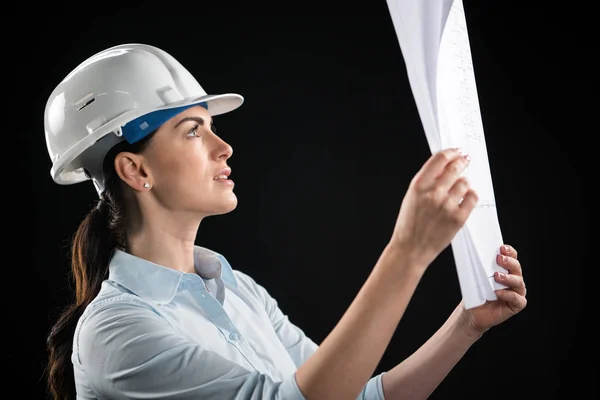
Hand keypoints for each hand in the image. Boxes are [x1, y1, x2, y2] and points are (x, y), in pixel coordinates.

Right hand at [390, 148, 476, 268]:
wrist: (411, 248)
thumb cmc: (409, 223)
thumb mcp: (411, 196)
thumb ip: (426, 180)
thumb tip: (444, 165)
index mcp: (418, 186)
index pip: (439, 159)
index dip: (450, 152)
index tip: (455, 152)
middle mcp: (433, 194)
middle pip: (454, 168)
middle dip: (461, 162)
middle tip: (464, 161)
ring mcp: (447, 206)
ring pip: (465, 182)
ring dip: (463, 182)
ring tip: (457, 189)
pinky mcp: (458, 218)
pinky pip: (472, 197)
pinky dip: (470, 195)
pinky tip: (463, 199)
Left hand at [461, 244, 527, 335]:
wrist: (472, 312)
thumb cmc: (476, 293)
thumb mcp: (476, 278)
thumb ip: (480, 267)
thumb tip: (474, 253)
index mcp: (506, 270)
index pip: (512, 257)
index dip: (509, 252)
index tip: (502, 248)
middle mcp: (514, 280)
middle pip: (517, 268)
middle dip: (509, 262)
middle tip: (499, 259)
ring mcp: (516, 292)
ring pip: (518, 282)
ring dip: (508, 278)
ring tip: (496, 276)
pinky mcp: (516, 305)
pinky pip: (516, 298)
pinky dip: (507, 294)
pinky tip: (498, 293)